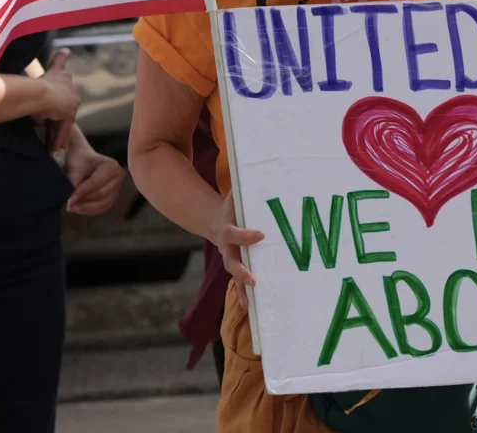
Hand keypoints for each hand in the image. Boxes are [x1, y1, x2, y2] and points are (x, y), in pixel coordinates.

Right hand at [35, 49, 79, 150]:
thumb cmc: (29, 87)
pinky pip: (63, 127)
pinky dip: (59, 137)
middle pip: (64, 98)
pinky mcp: (70, 112)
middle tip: (49, 116)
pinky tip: (55, 148)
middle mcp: (68, 82)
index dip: (63, 55)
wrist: (38, 93)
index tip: (67, 50)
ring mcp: (71, 97)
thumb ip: (31, 89)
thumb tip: (31, 104)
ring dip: (57, 127)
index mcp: (57, 72)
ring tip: (52, 141)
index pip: (60, 61)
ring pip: (63, 115)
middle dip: (59, 108)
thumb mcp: (29, 84)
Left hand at [64, 141, 124, 215]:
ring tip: (72, 208)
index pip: (96, 182)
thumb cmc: (79, 159)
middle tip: (68, 205)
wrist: (82, 160)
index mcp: (112, 166)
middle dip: (84, 201)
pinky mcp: (111, 198)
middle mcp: (118, 178)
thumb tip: (71, 199)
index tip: (70, 199)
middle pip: (100, 194)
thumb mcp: (75, 165)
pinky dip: (89, 210)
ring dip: (86, 208)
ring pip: (102, 204)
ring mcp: (116, 190)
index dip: (83, 192)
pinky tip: (78, 209)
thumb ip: (73, 180)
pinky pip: (102, 209)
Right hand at [209, 193, 264, 308]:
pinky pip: (239, 283)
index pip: (235, 233)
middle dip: (241, 271)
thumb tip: (254, 168)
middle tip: (253, 278)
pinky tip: (251, 307)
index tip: (261, 234)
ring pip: (234, 275)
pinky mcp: (236, 267)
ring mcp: (230, 259)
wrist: (215, 222)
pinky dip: (244, 295)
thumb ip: (242, 189)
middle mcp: (226, 247)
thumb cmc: (231, 207)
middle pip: (231, 261)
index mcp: (227, 229)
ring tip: (251, 301)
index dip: (246, 235)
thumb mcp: (234, 196)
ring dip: (242, 287)